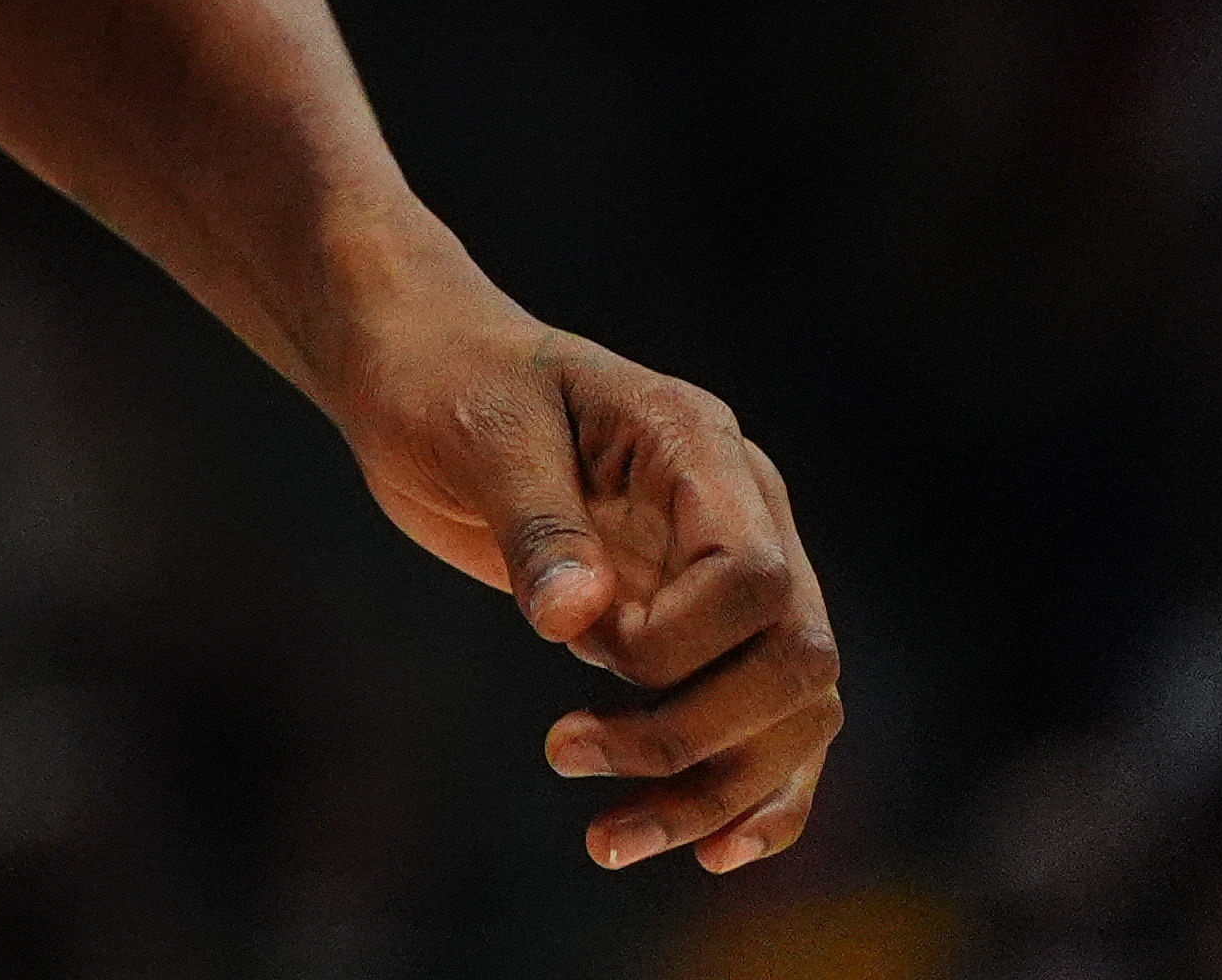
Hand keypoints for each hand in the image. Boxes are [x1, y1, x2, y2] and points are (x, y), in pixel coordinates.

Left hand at [342, 309, 841, 873]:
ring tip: (607, 841)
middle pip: (799, 659)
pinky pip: (767, 723)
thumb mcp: (475, 433)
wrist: (423, 372)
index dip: (680, 640)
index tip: (579, 640)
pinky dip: (746, 793)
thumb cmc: (446, 380)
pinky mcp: (698, 625)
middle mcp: (741, 510)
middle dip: (698, 737)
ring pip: (794, 712)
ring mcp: (728, 573)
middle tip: (567, 752)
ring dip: (715, 792)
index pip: (755, 574)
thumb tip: (573, 623)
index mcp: (696, 446)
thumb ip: (535, 524)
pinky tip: (705, 850)